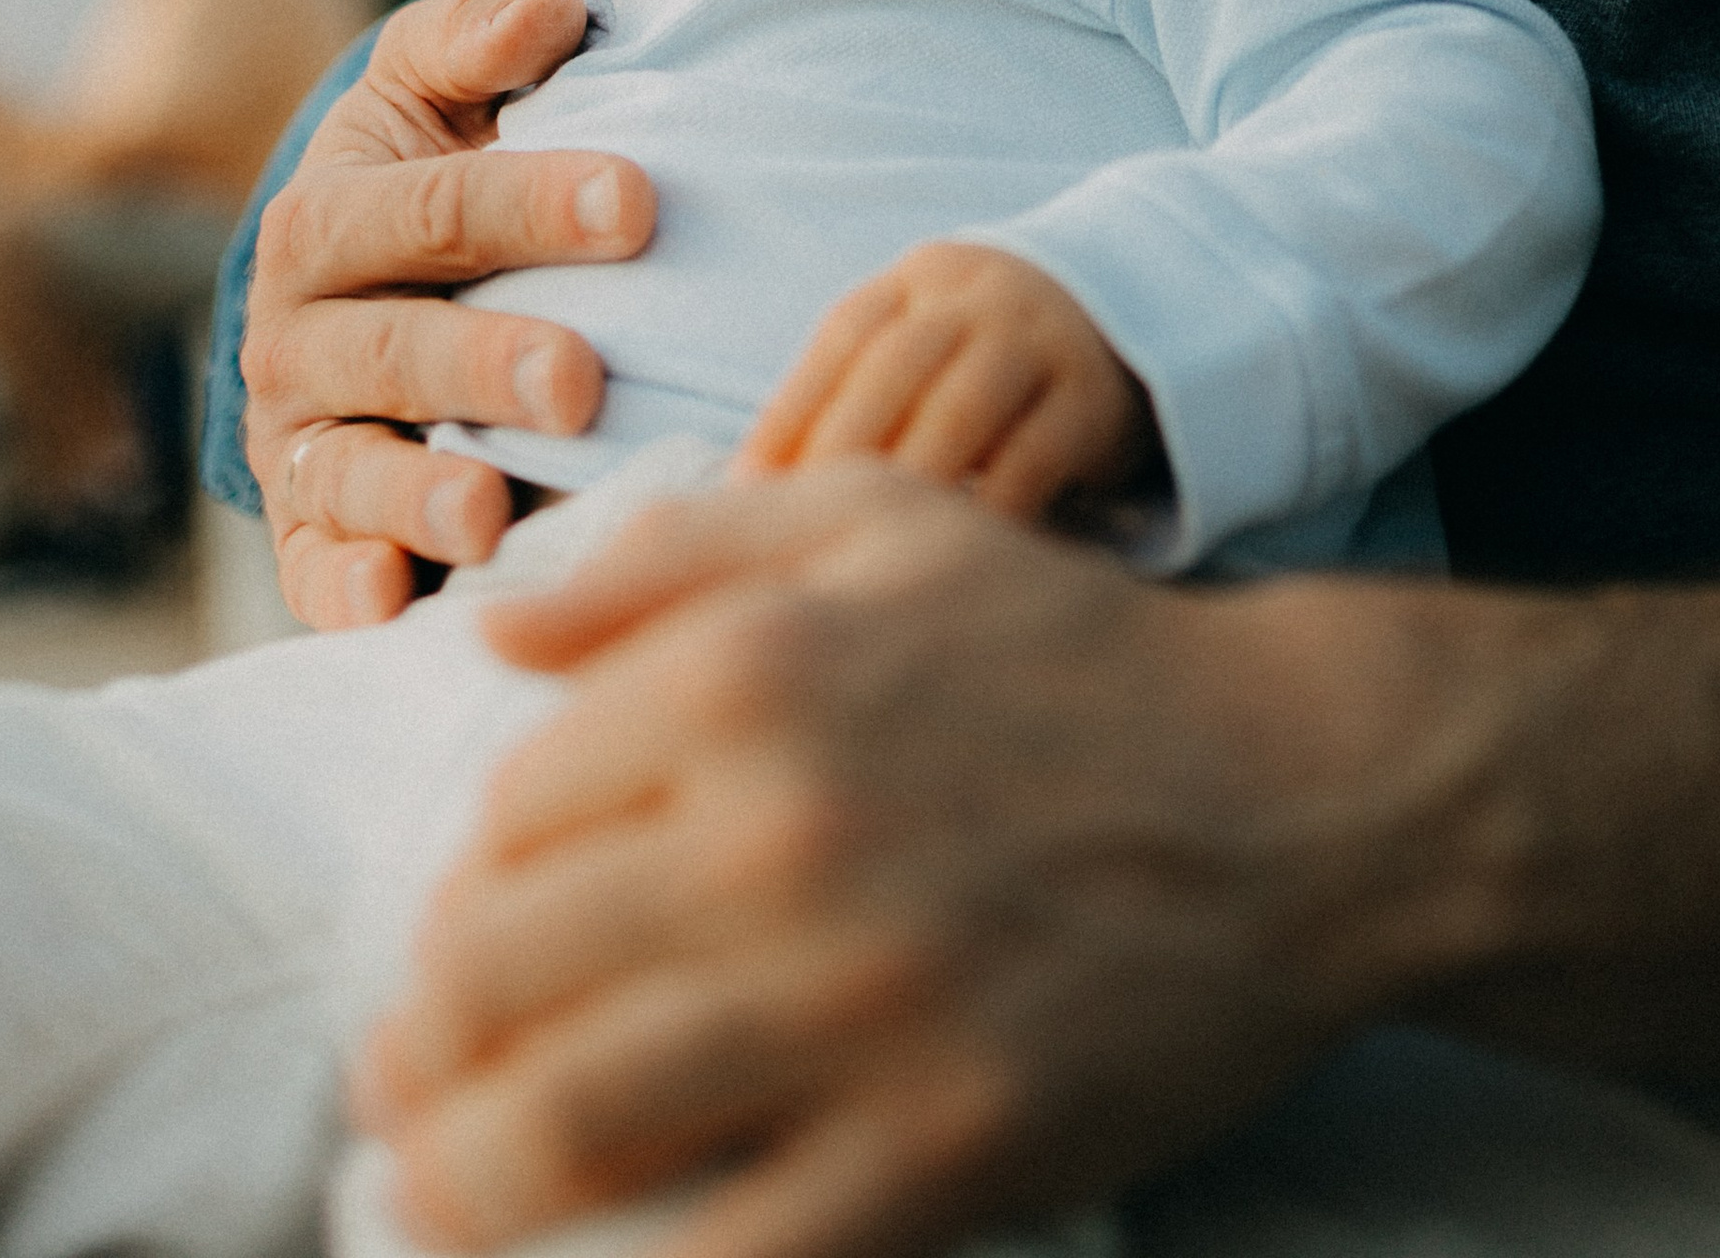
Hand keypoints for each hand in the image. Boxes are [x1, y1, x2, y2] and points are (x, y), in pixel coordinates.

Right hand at [242, 0, 655, 628]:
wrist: (365, 271)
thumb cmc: (435, 159)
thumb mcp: (440, 81)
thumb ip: (486, 36)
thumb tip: (555, 9)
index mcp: (326, 215)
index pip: (434, 207)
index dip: (532, 201)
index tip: (639, 202)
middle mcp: (295, 334)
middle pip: (394, 348)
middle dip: (486, 362)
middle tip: (580, 378)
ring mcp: (301, 440)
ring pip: (350, 470)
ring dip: (419, 493)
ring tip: (489, 510)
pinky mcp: (312, 532)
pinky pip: (317, 571)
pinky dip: (349, 591)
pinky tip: (397, 602)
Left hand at [353, 469, 1423, 1254]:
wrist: (1307, 793)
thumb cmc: (1076, 656)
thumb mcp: (882, 528)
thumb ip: (672, 555)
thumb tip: (494, 630)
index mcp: (750, 676)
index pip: (505, 813)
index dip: (468, 886)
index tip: (477, 931)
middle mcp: (779, 832)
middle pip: (489, 978)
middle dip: (420, 1048)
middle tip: (412, 1082)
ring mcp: (856, 1003)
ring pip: (560, 1131)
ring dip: (459, 1181)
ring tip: (435, 1191)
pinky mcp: (937, 1150)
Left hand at [734, 242, 1158, 521]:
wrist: (1124, 322)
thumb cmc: (981, 363)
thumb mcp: (922, 346)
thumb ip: (850, 396)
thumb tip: (746, 492)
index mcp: (920, 280)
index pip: (844, 336)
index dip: (791, 410)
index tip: (745, 490)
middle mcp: (981, 296)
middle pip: (899, 365)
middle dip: (841, 449)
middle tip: (800, 533)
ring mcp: (1043, 339)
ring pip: (964, 407)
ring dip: (913, 479)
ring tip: (870, 549)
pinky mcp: (1095, 394)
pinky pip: (1038, 454)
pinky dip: (992, 506)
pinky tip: (957, 554)